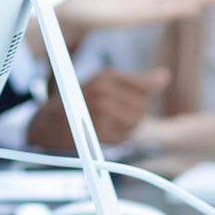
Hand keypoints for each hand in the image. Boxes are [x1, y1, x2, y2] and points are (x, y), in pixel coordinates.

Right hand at [26, 68, 169, 147]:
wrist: (49, 122)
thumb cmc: (82, 102)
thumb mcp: (107, 84)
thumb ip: (139, 82)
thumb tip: (165, 76)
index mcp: (106, 75)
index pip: (143, 88)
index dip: (138, 100)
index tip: (124, 103)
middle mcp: (103, 89)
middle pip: (141, 107)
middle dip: (132, 115)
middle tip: (113, 116)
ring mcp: (100, 109)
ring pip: (135, 123)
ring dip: (126, 128)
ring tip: (107, 124)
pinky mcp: (98, 129)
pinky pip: (123, 138)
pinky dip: (117, 139)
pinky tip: (102, 133)